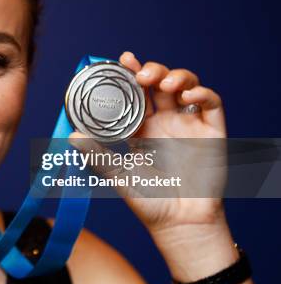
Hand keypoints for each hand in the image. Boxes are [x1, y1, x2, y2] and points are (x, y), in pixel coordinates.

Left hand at [69, 51, 227, 234]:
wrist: (178, 223)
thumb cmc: (148, 200)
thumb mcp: (117, 175)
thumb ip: (97, 155)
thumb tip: (72, 136)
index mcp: (140, 127)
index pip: (135, 93)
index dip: (130, 73)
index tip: (121, 60)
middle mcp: (164, 121)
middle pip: (159, 83)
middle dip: (151, 70)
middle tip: (140, 74)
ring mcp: (188, 123)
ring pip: (185, 86)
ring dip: (176, 76)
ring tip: (163, 83)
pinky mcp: (211, 131)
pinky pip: (210, 103)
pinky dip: (201, 93)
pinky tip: (187, 96)